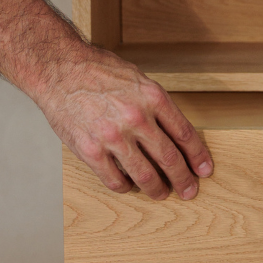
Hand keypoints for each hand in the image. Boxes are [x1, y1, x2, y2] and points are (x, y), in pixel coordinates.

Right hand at [35, 44, 213, 200]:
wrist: (58, 69)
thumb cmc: (98, 71)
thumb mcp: (138, 80)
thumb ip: (157, 106)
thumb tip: (176, 134)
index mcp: (153, 98)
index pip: (185, 134)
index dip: (197, 156)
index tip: (204, 169)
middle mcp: (137, 118)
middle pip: (169, 159)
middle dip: (183, 179)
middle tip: (189, 191)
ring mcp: (113, 137)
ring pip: (145, 175)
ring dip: (157, 189)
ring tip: (161, 194)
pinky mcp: (90, 151)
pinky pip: (115, 180)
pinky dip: (125, 187)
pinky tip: (129, 185)